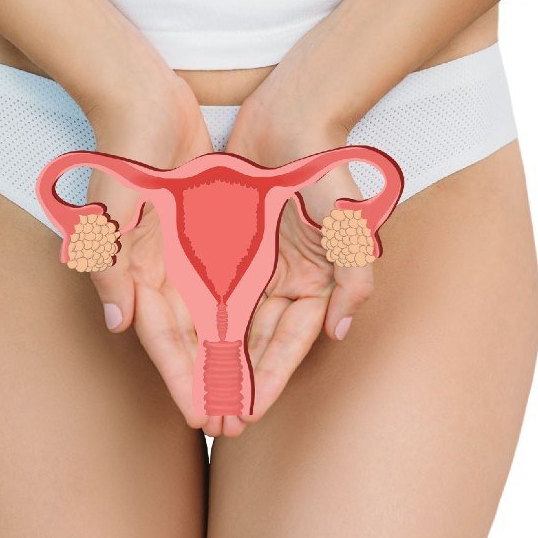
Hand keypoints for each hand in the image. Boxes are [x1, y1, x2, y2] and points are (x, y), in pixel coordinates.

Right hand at [81, 78, 231, 435]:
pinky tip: (254, 335)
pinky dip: (236, 312)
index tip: (204, 418)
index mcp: (136, 272)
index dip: (182, 382)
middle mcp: (160, 270)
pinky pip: (223, 282)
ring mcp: (183, 252)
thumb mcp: (108, 212)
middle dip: (209, 383)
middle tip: (234, 423)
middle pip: (190, 341)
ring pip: (210, 318)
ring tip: (250, 393)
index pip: (163, 341)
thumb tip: (116, 325)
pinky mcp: (204, 230)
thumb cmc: (121, 153)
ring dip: (228, 356)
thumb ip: (109, 268)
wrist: (139, 98)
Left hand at [219, 86, 377, 435]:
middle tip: (216, 421)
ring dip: (215, 360)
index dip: (269, 380)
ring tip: (195, 395)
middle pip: (257, 343)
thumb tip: (340, 331)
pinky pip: (212, 289)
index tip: (248, 413)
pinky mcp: (230, 244)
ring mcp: (257, 264)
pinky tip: (183, 344)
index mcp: (315, 282)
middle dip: (238, 382)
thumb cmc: (325, 170)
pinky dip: (200, 318)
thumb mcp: (351, 223)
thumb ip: (354, 277)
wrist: (292, 116)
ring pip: (231, 323)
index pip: (290, 343)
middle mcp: (285, 280)